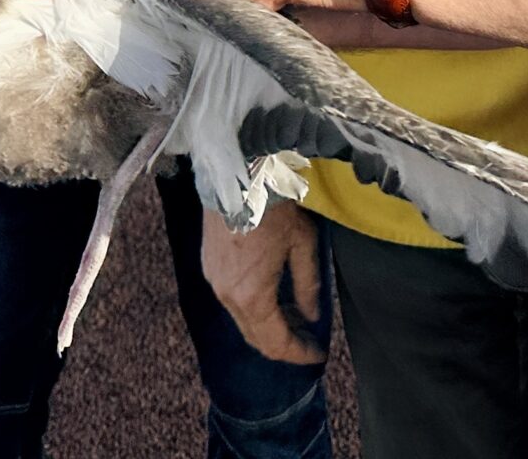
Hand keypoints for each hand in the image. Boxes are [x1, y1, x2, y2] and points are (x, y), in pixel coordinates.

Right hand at [202, 203, 325, 365]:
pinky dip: (253, 308)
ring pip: (242, 321)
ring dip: (268, 325)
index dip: (299, 353)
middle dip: (284, 343)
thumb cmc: (274, 206)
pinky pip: (232, 302)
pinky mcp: (209, 267)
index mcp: (252, 296)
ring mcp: (214, 282)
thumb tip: (312, 315)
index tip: (318, 354)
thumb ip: (308, 285)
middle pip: (256, 338)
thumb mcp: (302, 244)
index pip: (276, 342)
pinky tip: (271, 295)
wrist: (238, 173)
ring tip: (295, 315)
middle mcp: (227, 296)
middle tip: (308, 339)